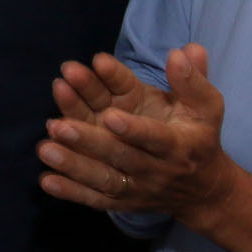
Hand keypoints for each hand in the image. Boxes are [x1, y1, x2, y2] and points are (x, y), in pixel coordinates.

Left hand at [39, 44, 237, 218]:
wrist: (203, 190)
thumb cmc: (199, 137)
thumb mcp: (206, 108)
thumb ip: (193, 80)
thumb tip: (182, 51)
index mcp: (177, 144)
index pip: (154, 137)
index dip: (134, 129)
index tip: (110, 114)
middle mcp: (155, 168)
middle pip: (120, 155)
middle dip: (89, 141)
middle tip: (60, 126)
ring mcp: (137, 186)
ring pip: (104, 178)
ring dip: (73, 165)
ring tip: (44, 147)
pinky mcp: (122, 201)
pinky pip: (95, 198)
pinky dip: (70, 191)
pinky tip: (45, 180)